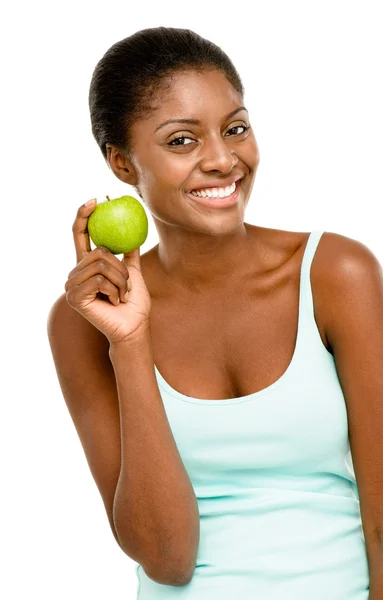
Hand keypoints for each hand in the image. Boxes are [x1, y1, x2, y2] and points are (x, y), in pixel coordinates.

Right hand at [64, 199, 151, 343]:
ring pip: (101, 264)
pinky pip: (99, 280)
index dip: (84, 215)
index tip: (95, 200)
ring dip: (120, 280)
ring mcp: (72, 285)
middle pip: (98, 251)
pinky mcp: (75, 297)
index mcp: (87, 265)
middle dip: (120, 268)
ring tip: (121, 295)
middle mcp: (76, 273)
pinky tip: (114, 301)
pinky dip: (114, 289)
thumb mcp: (134, 272)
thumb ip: (129, 254)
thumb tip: (134, 230)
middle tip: (127, 285)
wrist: (134, 326)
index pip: (80, 234)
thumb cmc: (134, 303)